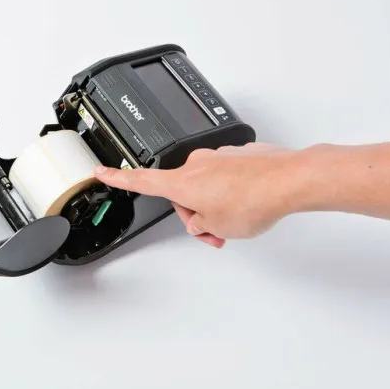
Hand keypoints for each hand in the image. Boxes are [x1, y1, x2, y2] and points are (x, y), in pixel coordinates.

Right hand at [94, 143, 302, 247]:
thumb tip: (202, 217)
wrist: (288, 180)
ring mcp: (218, 157)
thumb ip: (200, 224)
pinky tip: (250, 203)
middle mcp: (196, 165)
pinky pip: (226, 177)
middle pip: (182, 194)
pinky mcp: (238, 156)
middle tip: (216, 233)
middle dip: (196, 215)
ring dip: (216, 206)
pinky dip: (233, 192)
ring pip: (206, 187)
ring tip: (238, 220)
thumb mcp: (216, 227)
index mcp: (182, 182)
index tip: (101, 171)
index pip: (141, 180)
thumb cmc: (253, 200)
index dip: (118, 178)